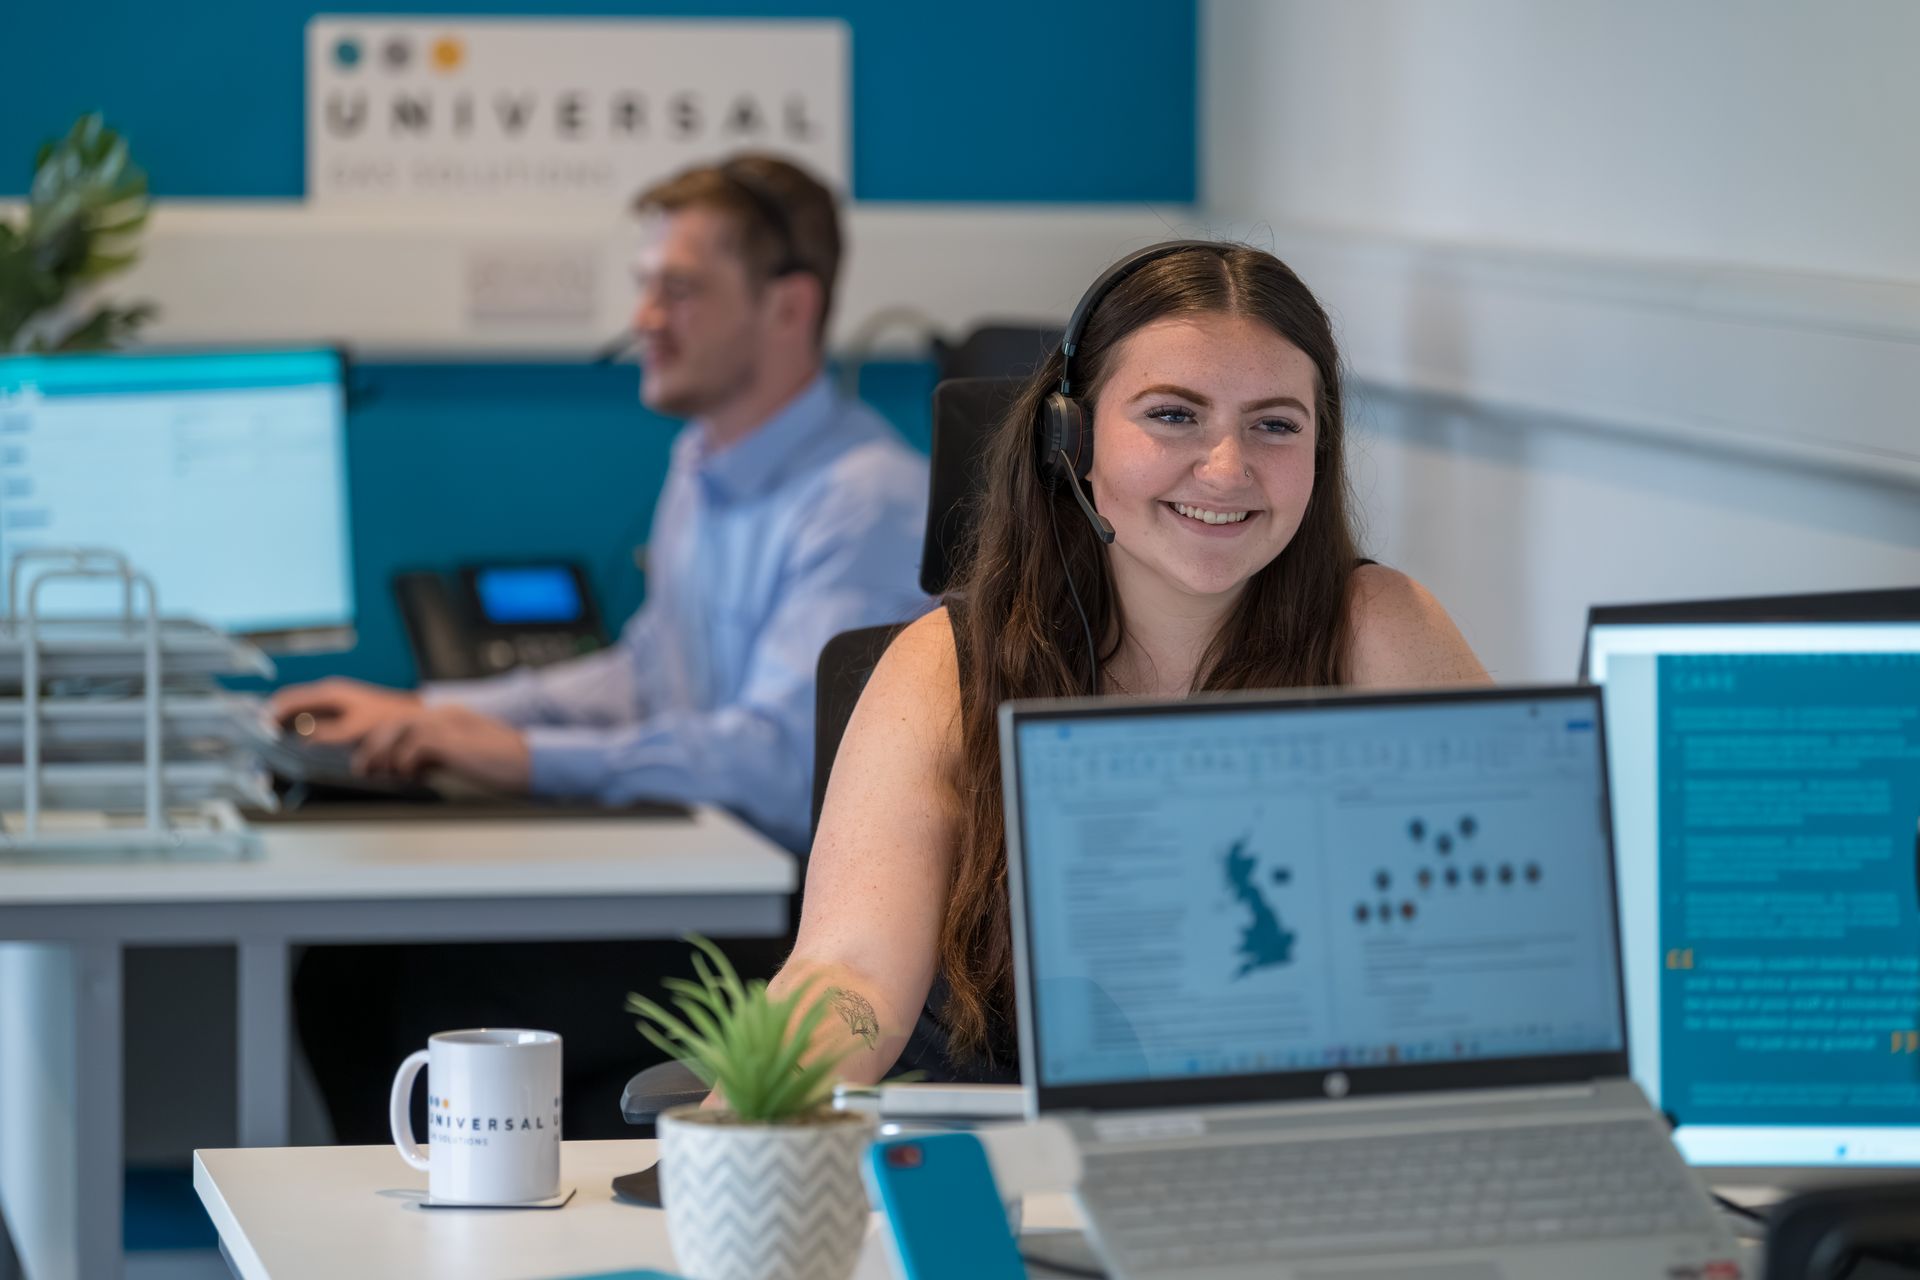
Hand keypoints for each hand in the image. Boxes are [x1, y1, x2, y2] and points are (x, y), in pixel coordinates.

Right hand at [270, 678, 420, 745]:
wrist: (409, 714)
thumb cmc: (384, 719)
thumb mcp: (353, 730)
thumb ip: (326, 734)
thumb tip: (302, 738)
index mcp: (329, 692)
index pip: (290, 698)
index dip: (272, 711)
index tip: (258, 725)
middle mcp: (328, 692)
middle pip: (291, 700)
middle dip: (273, 714)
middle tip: (257, 730)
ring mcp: (333, 698)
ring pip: (299, 706)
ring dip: (284, 718)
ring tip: (268, 733)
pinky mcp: (339, 707)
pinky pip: (311, 712)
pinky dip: (298, 721)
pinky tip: (293, 734)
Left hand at [350, 704, 531, 791]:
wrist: (534, 763)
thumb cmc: (505, 765)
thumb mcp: (464, 756)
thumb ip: (438, 756)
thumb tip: (410, 769)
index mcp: (449, 716)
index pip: (402, 722)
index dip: (380, 742)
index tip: (371, 763)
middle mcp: (446, 714)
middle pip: (394, 722)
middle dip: (372, 747)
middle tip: (363, 770)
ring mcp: (450, 724)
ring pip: (399, 730)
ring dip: (383, 755)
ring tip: (379, 774)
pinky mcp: (454, 740)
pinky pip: (417, 745)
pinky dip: (407, 762)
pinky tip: (413, 777)